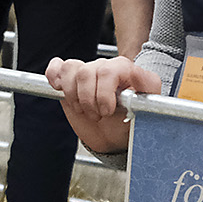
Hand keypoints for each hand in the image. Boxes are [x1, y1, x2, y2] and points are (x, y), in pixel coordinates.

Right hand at [43, 54, 162, 156]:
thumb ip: (148, 93)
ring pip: (71, 70)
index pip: (109, 71)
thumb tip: (139, 80)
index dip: (104, 93)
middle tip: (97, 116)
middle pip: (86, 72)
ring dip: (73, 96)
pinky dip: (54, 76)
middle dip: (88, 100)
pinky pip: (58, 66)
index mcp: (126, 70)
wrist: (116, 135)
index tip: (107, 112)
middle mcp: (106, 67)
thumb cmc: (132, 122)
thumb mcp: (147, 110)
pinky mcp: (70, 79)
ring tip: (84, 110)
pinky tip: (59, 88)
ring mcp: (88, 71)